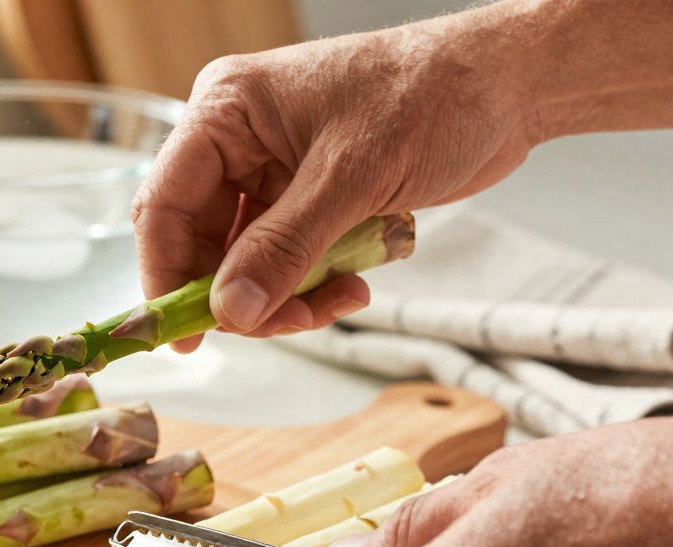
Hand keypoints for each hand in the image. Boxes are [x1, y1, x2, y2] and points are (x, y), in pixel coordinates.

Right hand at [131, 4, 537, 347]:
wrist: (506, 85)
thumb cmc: (431, 95)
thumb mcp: (352, 177)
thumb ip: (284, 249)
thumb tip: (228, 311)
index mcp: (226, 111)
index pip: (165, 203)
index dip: (166, 274)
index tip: (183, 335)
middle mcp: (237, 140)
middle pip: (203, 241)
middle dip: (241, 292)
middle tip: (285, 323)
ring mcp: (271, 170)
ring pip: (245, 260)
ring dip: (285, 294)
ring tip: (339, 297)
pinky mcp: (306, 196)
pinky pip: (285, 258)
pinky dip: (312, 283)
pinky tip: (353, 282)